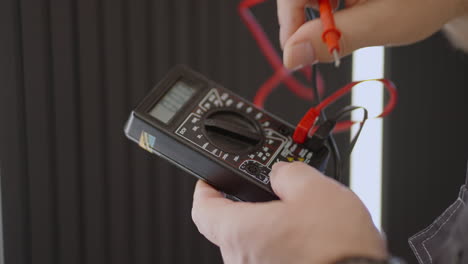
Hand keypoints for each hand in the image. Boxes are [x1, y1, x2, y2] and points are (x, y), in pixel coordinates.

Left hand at [192, 162, 387, 263]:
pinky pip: (270, 257)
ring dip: (269, 224)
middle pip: (230, 224)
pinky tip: (307, 235)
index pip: (202, 208)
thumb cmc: (336, 248)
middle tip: (269, 190)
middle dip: (248, 204)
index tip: (210, 180)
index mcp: (240, 232)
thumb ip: (288, 172)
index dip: (205, 189)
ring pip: (253, 241)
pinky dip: (282, 243)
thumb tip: (282, 171)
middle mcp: (241, 259)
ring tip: (298, 213)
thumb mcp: (314, 188)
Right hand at [278, 0, 467, 68]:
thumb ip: (335, 39)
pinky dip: (325, 14)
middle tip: (319, 46)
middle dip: (302, 23)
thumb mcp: (380, 24)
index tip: (297, 51)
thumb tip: (293, 55)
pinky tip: (345, 17)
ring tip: (345, 26)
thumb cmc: (426, 0)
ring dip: (314, 19)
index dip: (289, 21)